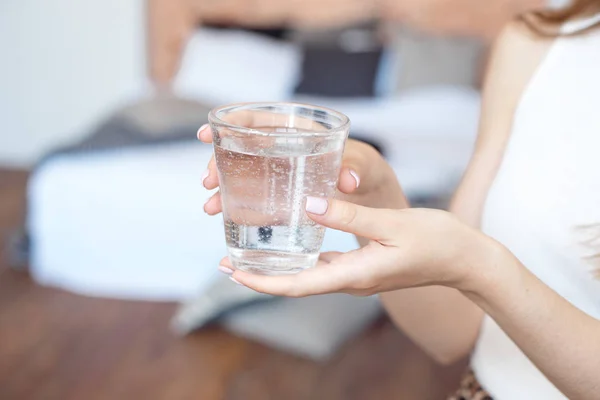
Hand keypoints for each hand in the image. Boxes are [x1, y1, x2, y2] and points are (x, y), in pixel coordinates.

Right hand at [196, 124, 406, 215]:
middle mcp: (283, 149)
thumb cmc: (366, 169)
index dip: (229, 123)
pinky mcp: (281, 196)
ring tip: (211, 207)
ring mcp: (279, 174)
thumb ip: (356, 167)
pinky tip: (222, 215)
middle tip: (208, 183)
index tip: (205, 134)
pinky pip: (253, 197)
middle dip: (217, 163)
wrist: (370, 195)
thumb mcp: (363, 165)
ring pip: (242, 174)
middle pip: (241, 149)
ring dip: (223, 188)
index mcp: (299, 131)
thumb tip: (348, 180)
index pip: (258, 120)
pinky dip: (237, 205)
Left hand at [220, 198, 496, 296]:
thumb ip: (349, 216)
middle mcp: (351, 281)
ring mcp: (356, 276)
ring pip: (307, 276)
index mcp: (355, 275)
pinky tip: (290, 243)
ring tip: (250, 253)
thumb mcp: (392, 224)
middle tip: (227, 262)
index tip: (233, 270)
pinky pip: (323, 267)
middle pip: (295, 284)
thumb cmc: (435, 241)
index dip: (262, 280)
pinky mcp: (362, 266)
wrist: (464, 259)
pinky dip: (301, 258)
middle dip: (261, 275)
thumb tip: (309, 204)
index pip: (297, 285)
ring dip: (277, 268)